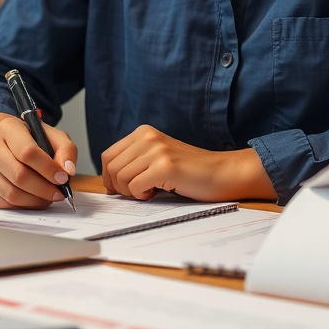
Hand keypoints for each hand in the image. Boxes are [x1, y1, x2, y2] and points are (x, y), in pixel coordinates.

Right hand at [0, 112, 77, 209]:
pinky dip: (23, 206)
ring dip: (35, 200)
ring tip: (49, 197)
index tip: (63, 178)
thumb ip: (66, 149)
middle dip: (44, 189)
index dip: (48, 168)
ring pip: (11, 193)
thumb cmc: (30, 139)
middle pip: (19, 175)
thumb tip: (68, 171)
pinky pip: (4, 203)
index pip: (27, 152)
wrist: (2, 142)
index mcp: (8, 127)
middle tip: (58, 193)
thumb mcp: (51, 135)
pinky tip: (34, 199)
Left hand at [100, 125, 275, 201]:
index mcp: (143, 132)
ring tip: (151, 190)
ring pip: (121, 178)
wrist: (220, 172)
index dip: (109, 178)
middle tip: (139, 192)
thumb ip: (134, 161)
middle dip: (119, 188)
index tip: (122, 189)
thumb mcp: (156, 157)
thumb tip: (108, 182)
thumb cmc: (188, 171)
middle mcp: (148, 136)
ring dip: (132, 193)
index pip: (107, 156)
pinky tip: (157, 192)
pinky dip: (142, 196)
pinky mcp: (165, 166)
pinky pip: (135, 187)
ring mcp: (157, 150)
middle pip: (111, 168)